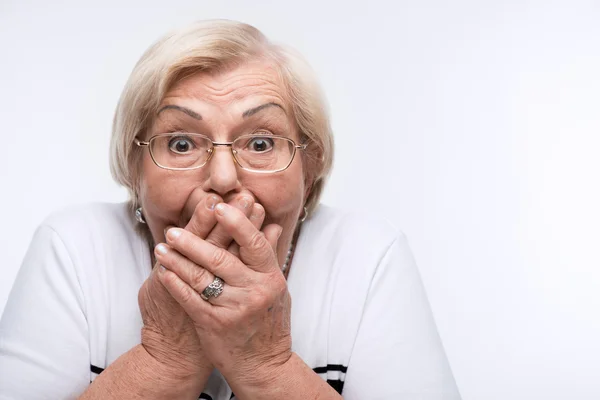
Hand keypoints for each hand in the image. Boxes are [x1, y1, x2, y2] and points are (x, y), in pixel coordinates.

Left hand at [156, 202, 291, 389]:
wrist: (263, 365)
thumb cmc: (270, 323)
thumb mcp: (277, 288)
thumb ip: (270, 256)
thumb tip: (272, 224)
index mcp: (271, 278)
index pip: (254, 244)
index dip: (236, 223)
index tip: (218, 206)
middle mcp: (254, 292)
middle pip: (220, 259)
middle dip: (193, 242)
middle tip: (174, 230)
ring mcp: (234, 309)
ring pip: (200, 278)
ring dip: (177, 261)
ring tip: (161, 248)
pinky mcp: (214, 325)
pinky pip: (190, 300)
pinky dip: (174, 284)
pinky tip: (164, 272)